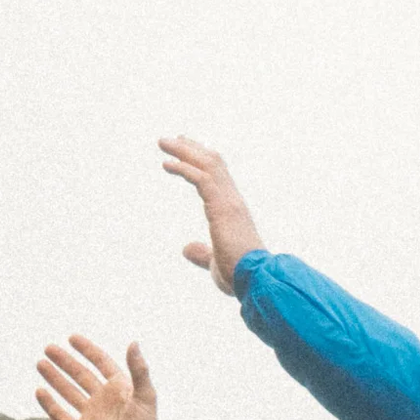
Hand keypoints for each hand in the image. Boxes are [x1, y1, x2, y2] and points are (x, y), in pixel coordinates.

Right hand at [36, 334, 161, 419]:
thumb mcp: (145, 397)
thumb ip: (139, 370)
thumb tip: (133, 342)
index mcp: (120, 388)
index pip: (101, 363)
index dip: (87, 350)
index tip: (72, 338)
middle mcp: (103, 399)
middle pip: (81, 374)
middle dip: (65, 361)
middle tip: (49, 348)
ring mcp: (91, 415)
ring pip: (68, 391)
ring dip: (55, 378)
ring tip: (40, 363)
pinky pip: (61, 414)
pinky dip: (50, 404)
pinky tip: (39, 391)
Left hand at [161, 135, 265, 292]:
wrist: (256, 280)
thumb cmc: (240, 275)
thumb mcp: (215, 262)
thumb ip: (202, 254)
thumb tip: (186, 248)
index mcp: (232, 211)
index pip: (218, 177)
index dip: (201, 160)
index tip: (184, 149)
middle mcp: (233, 201)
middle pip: (213, 164)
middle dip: (191, 149)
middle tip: (171, 139)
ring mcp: (229, 202)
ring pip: (207, 165)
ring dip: (184, 152)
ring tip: (163, 143)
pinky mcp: (223, 208)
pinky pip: (202, 180)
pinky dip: (184, 168)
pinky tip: (167, 164)